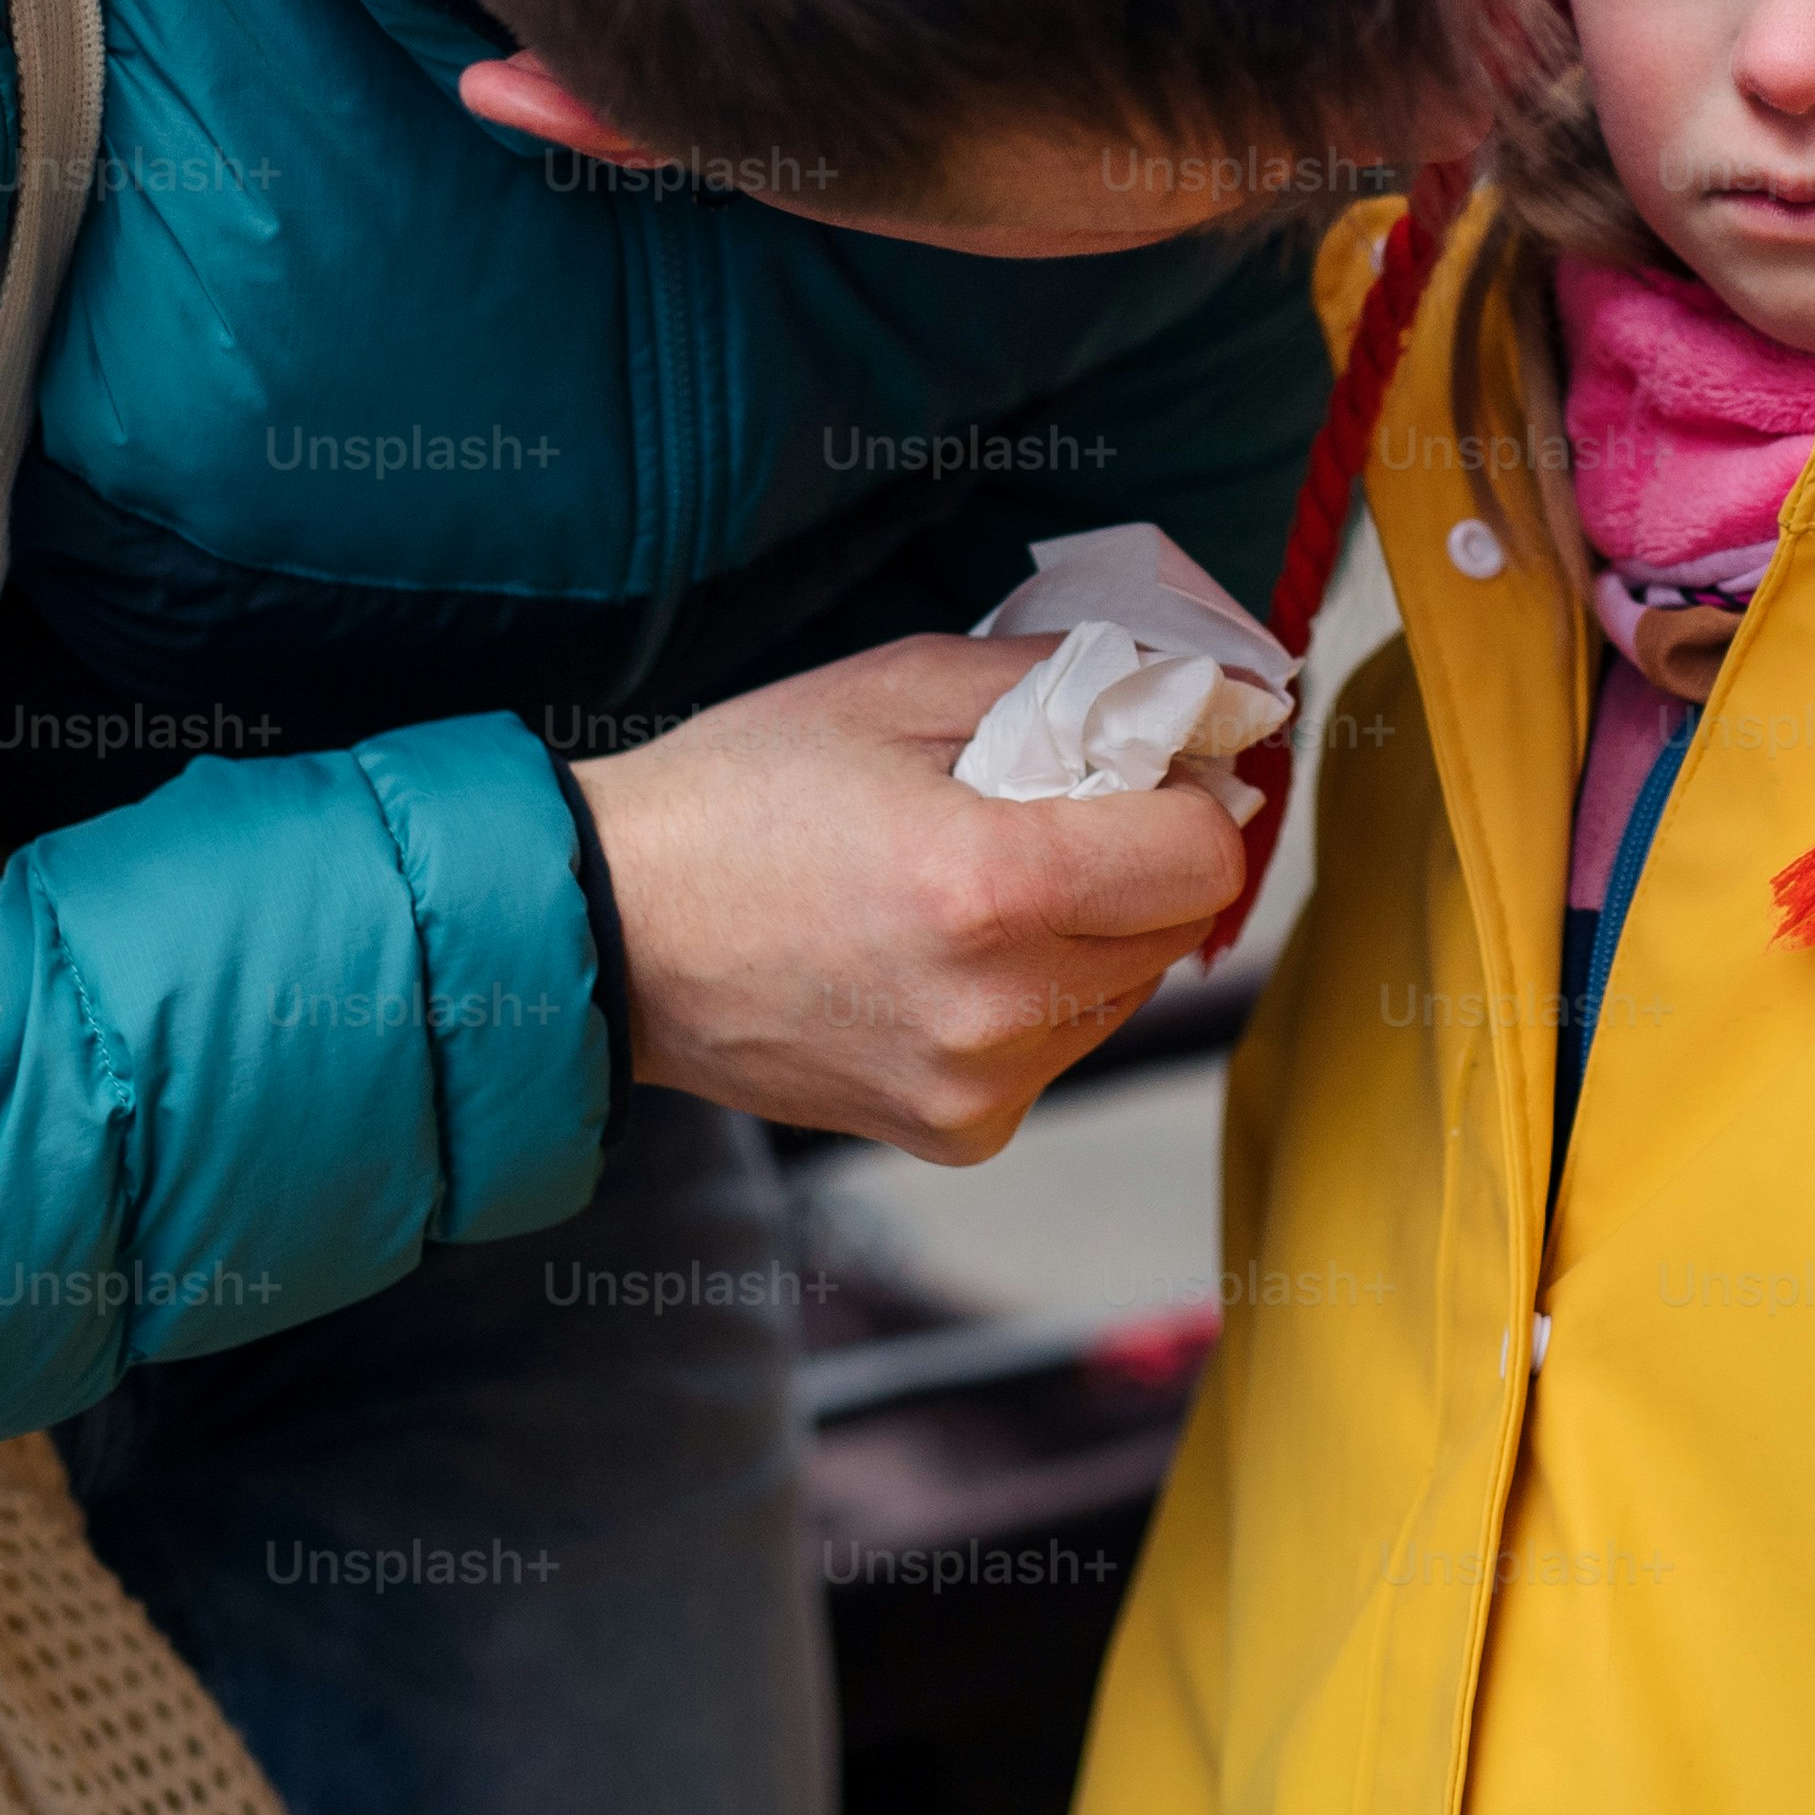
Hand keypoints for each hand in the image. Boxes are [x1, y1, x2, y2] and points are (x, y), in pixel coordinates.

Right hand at [570, 632, 1248, 1163]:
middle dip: (1141, 857)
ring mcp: (979, 1087)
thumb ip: (1070, 682)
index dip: (1190, 793)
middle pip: (1178, 926)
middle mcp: (1000, 1008)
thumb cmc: (743, 792)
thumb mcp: (902, 685)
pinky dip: (1039, 995)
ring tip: (979, 882)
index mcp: (994, 885)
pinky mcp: (958, 1133)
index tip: (1147, 763)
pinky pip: (1062, 1048)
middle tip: (1050, 809)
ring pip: (1127, 990)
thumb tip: (1200, 688)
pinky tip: (946, 954)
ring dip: (1094, 930)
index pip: (1203, 855)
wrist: (611, 929)